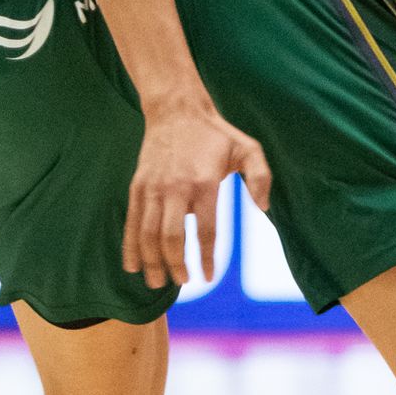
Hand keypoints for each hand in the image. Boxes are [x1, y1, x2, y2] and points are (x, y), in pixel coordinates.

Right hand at [122, 98, 272, 290]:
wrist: (176, 111)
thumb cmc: (216, 135)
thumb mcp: (248, 148)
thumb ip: (260, 177)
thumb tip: (264, 209)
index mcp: (205, 183)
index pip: (206, 231)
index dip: (206, 258)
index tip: (208, 278)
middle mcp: (176, 188)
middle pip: (172, 238)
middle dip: (175, 265)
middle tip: (182, 282)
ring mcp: (154, 188)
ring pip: (148, 234)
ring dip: (151, 262)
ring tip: (157, 283)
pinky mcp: (138, 187)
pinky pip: (132, 222)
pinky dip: (130, 246)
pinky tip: (132, 265)